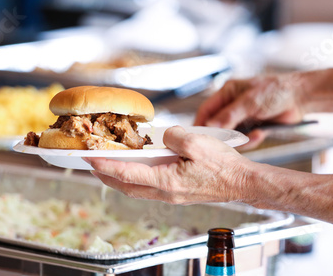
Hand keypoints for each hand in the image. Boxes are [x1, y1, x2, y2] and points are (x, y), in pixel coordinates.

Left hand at [85, 126, 249, 204]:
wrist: (242, 183)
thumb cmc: (223, 165)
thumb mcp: (196, 142)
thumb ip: (173, 136)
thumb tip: (162, 136)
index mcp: (167, 181)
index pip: (127, 174)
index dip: (106, 166)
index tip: (90, 160)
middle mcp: (165, 192)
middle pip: (126, 187)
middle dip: (106, 176)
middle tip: (92, 165)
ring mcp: (171, 195)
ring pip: (136, 190)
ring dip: (119, 179)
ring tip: (108, 168)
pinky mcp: (177, 193)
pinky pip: (148, 188)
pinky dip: (134, 180)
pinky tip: (135, 169)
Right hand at [194, 74, 303, 148]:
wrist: (301, 97)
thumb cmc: (276, 90)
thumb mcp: (250, 101)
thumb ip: (230, 114)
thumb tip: (211, 125)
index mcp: (226, 92)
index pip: (206, 110)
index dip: (200, 124)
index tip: (198, 138)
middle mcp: (231, 105)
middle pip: (217, 125)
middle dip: (223, 135)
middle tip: (228, 143)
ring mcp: (241, 117)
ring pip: (230, 135)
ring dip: (240, 139)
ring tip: (254, 135)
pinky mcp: (252, 127)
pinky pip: (244, 139)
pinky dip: (251, 140)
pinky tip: (260, 134)